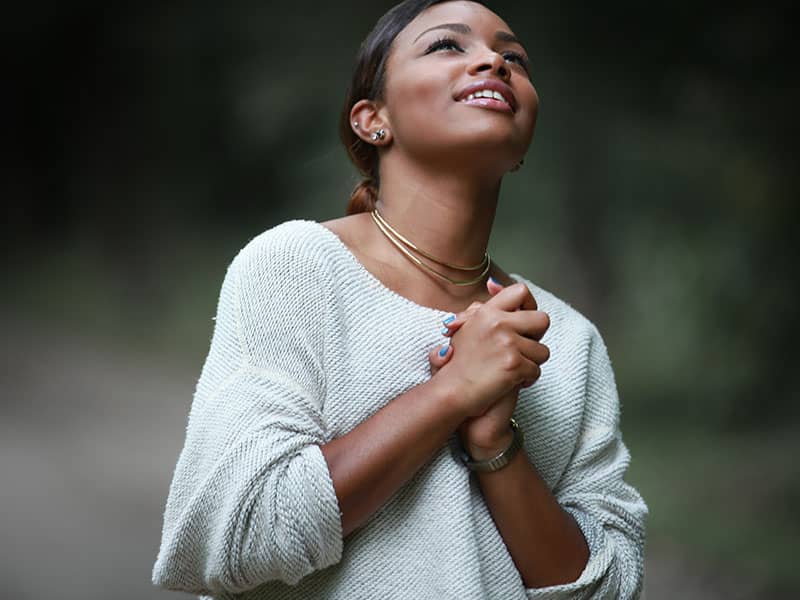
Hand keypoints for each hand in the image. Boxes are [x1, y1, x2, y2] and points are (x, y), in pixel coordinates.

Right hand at [427, 278, 549, 432]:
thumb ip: (481, 308)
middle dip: (537, 337)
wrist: (452, 392)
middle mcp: (498, 323)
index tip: (525, 321)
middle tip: (522, 349)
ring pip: (542, 350)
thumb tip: (493, 283)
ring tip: (512, 369)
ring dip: (531, 363)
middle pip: (542, 320)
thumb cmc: (457, 364)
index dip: (530, 305)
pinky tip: (511, 382)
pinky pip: (536, 370)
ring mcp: (507, 343)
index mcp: (487, 312)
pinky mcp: (514, 364)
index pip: (521, 291)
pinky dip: (526, 380)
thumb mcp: (466, 327)